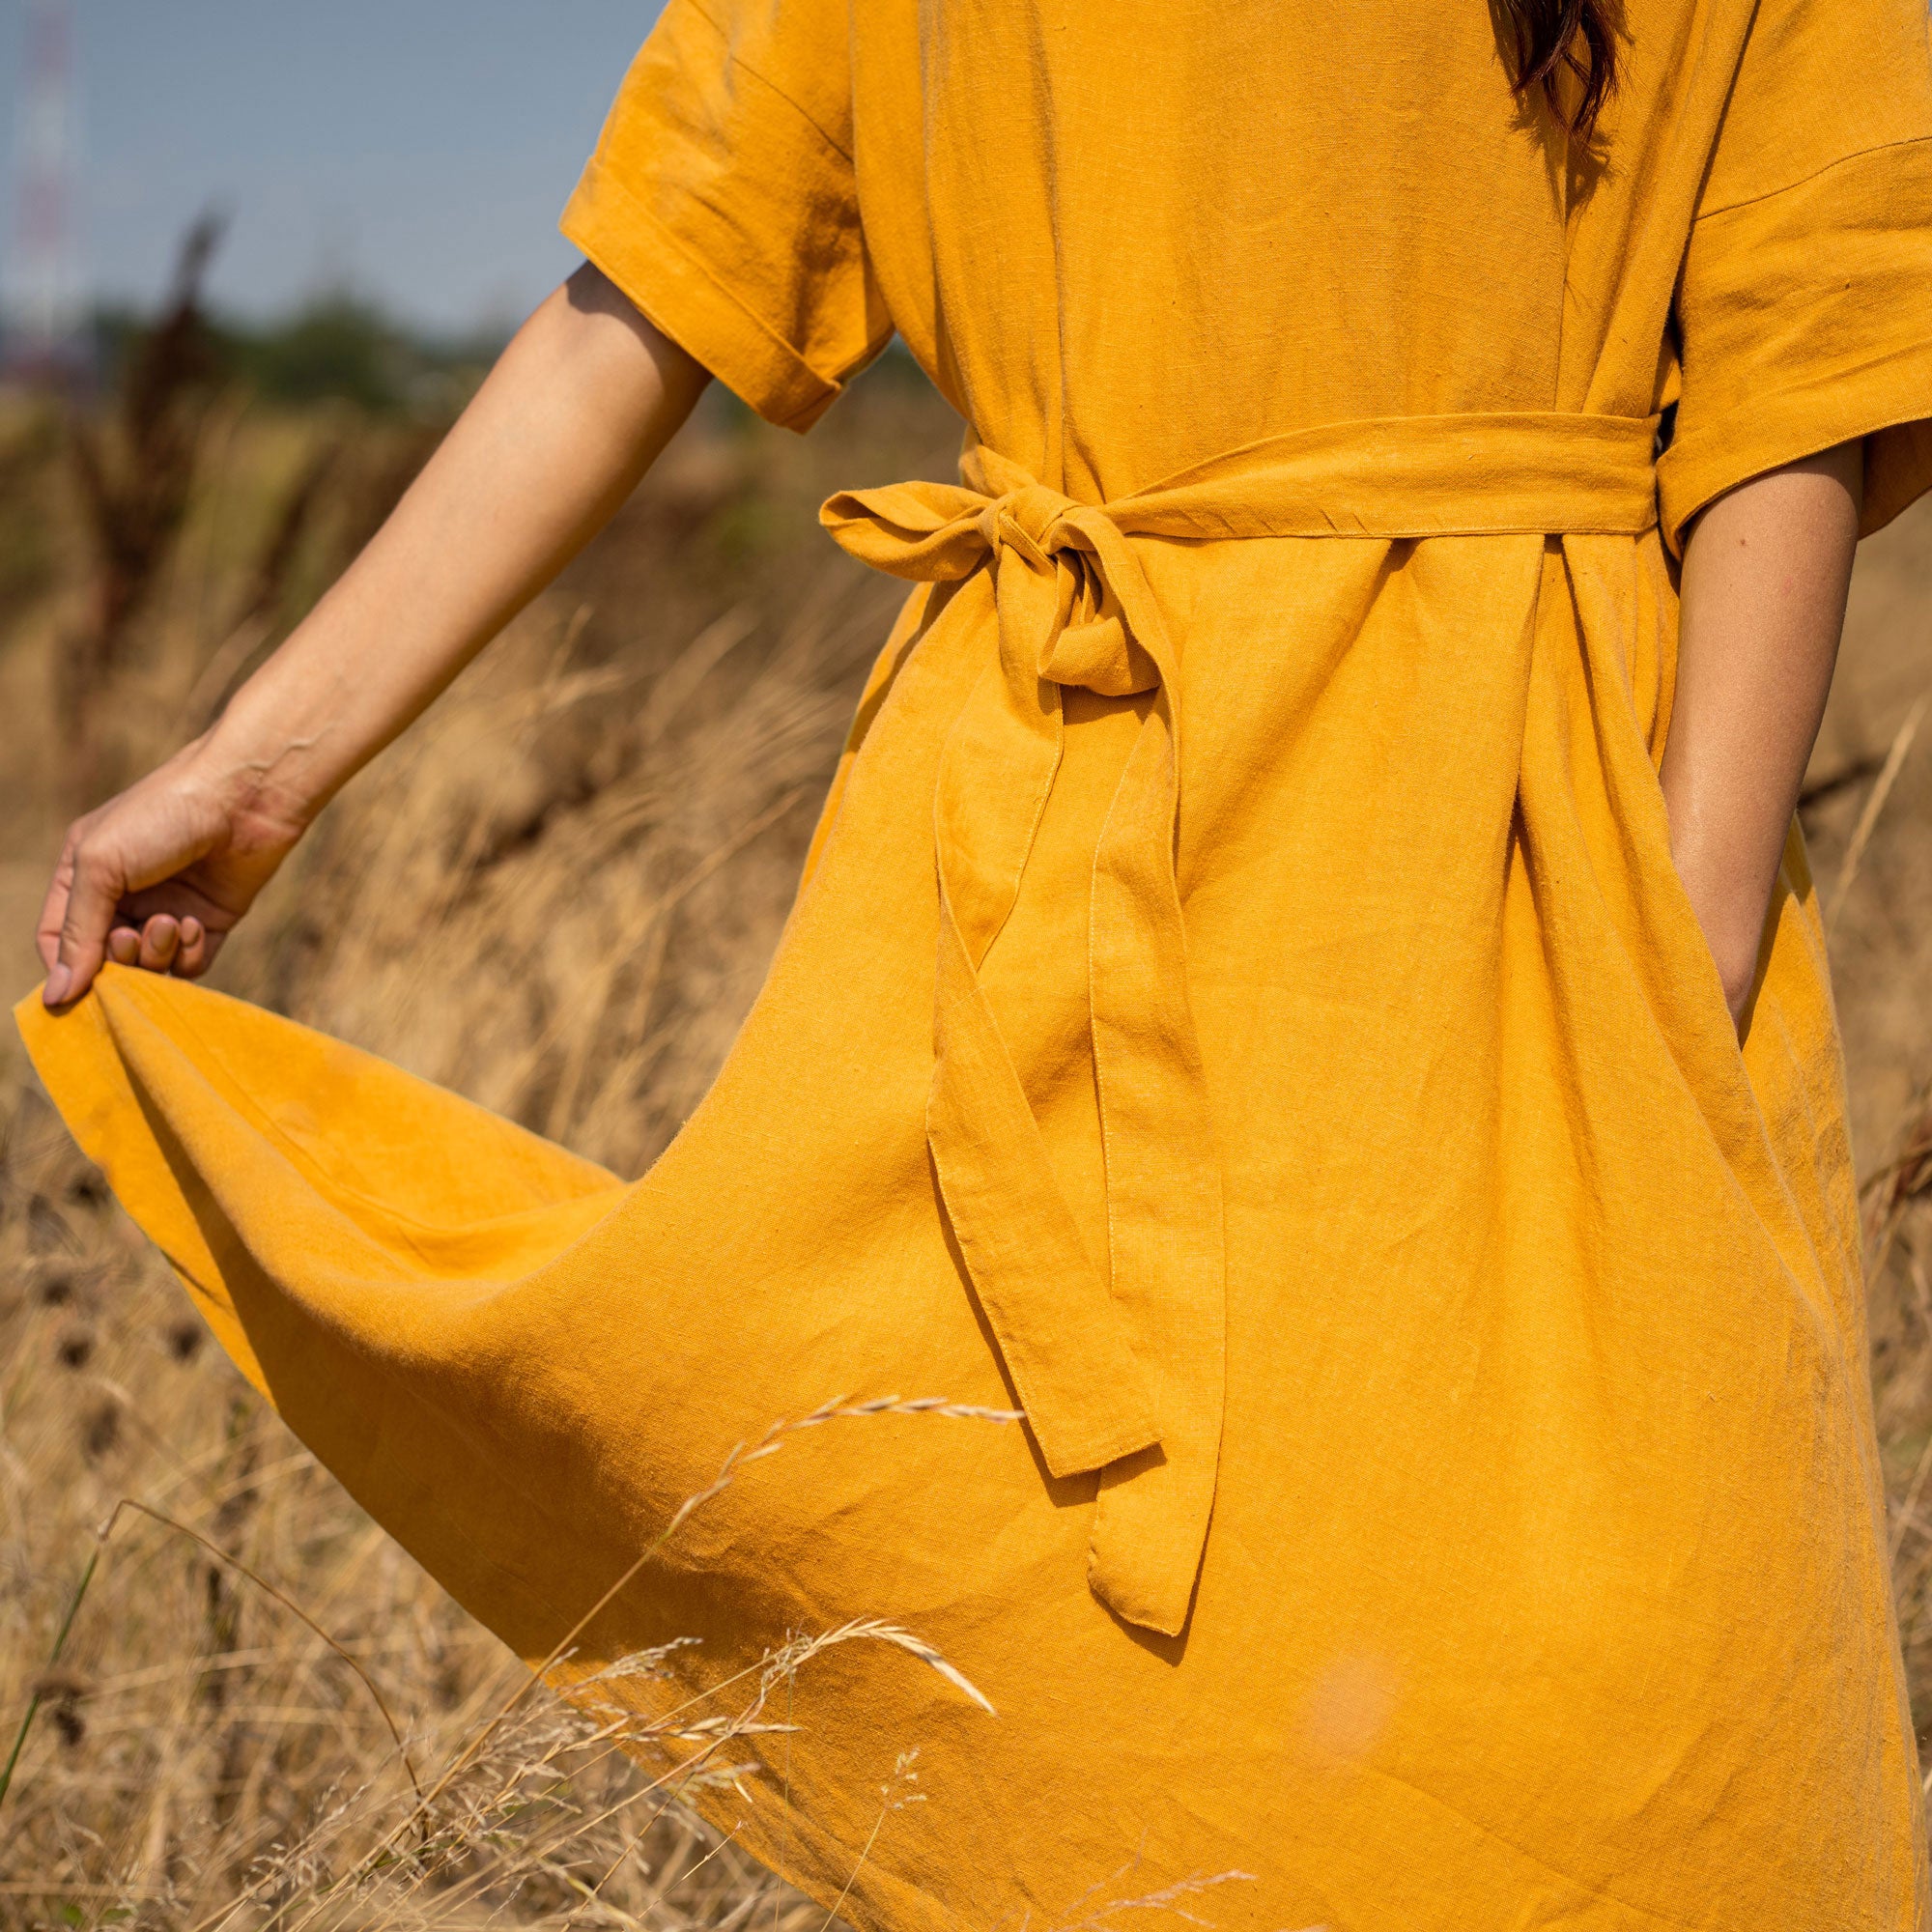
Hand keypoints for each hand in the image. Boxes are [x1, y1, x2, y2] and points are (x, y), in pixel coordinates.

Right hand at [35, 735, 310, 1007]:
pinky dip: (189, 955)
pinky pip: (189, 965)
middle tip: (132, 937)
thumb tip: (56, 997)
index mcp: (83, 874)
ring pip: (149, 966)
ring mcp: (168, 909)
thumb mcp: (100, 866)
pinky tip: (196, 924)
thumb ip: (77, 932)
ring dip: (156, 955)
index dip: (65, 968)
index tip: (75, 991)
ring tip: (171, 922)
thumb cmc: (162, 816)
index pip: (58, 939)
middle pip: (106, 960)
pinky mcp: (210, 920)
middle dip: (118, 960)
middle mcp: (123, 896)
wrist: (244, 797)